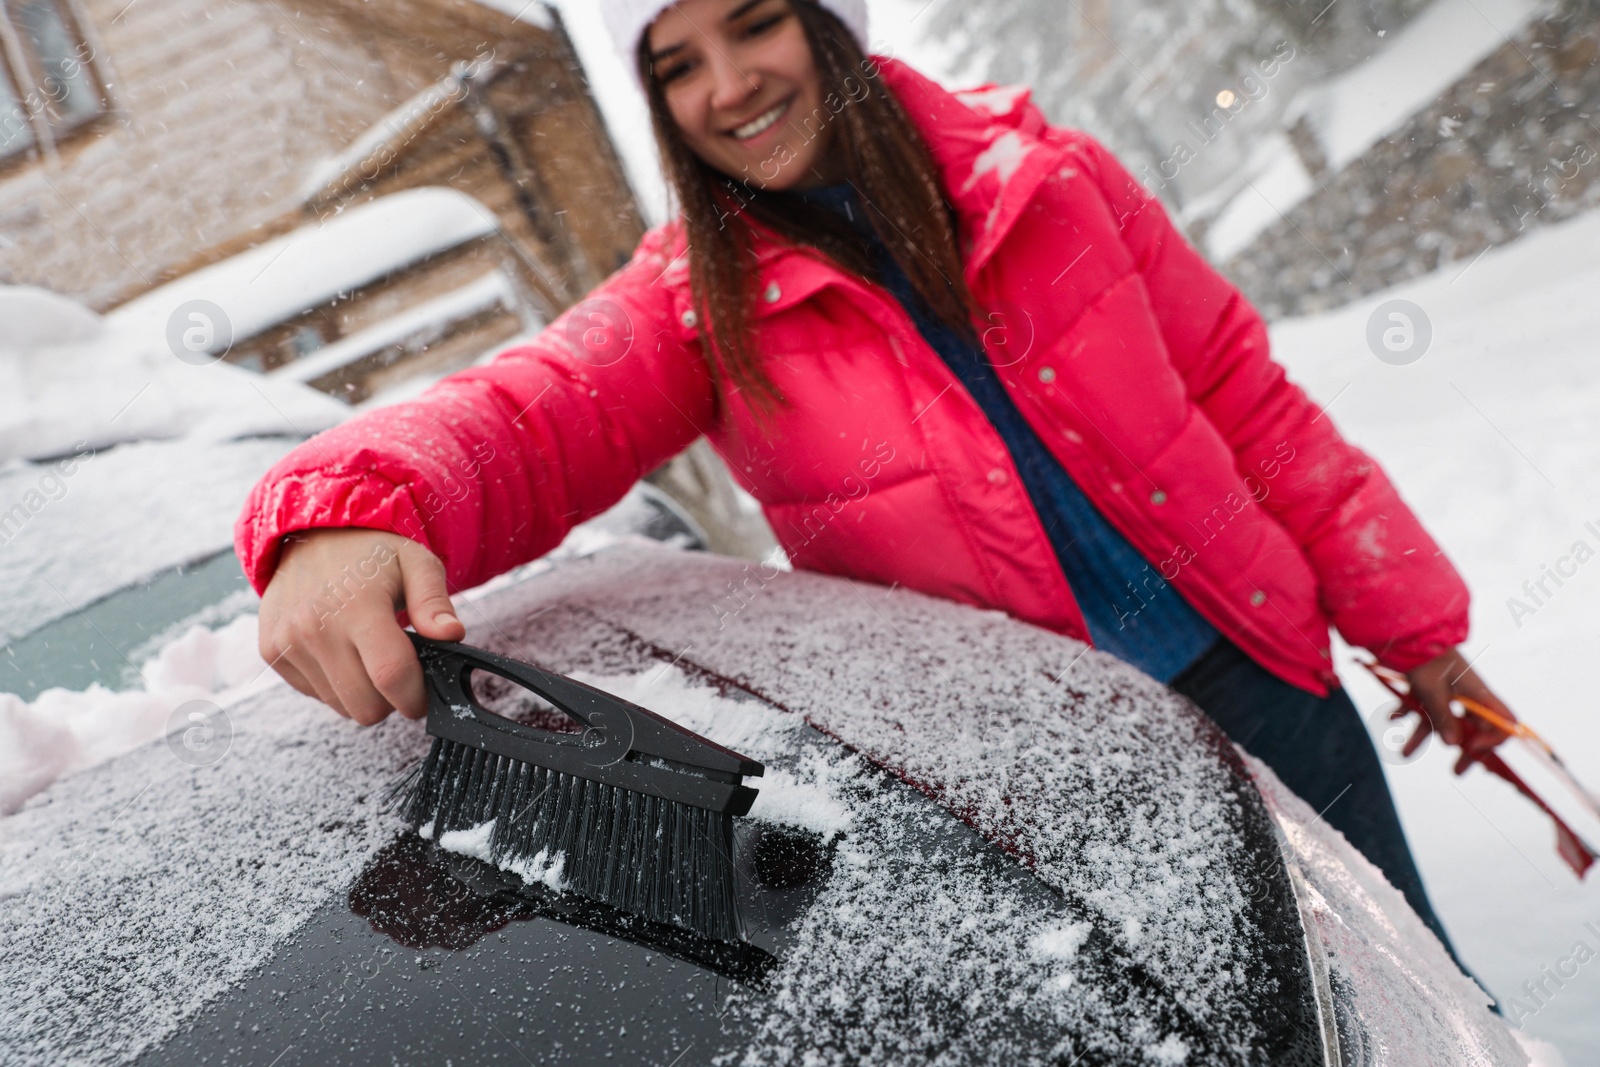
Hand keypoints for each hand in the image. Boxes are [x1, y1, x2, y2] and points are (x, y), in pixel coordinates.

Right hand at [257, 528, 465, 724]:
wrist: (311, 535)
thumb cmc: (371, 553)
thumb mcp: (416, 563)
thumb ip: (434, 602)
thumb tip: (452, 634)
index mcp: (357, 606)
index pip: (391, 675)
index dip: (416, 697)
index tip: (425, 694)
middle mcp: (314, 628)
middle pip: (365, 706)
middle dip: (392, 699)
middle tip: (400, 672)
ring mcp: (287, 642)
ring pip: (341, 707)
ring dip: (363, 693)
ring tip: (369, 655)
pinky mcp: (271, 652)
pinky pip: (314, 695)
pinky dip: (335, 685)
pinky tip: (342, 652)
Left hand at [1402, 648, 1517, 773]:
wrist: (1406, 632)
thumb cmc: (1425, 659)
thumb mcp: (1432, 690)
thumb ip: (1442, 716)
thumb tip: (1453, 744)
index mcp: (1478, 695)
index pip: (1503, 723)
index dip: (1493, 740)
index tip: (1471, 749)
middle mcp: (1466, 695)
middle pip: (1473, 728)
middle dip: (1465, 750)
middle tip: (1457, 771)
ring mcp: (1446, 691)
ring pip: (1440, 719)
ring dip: (1423, 736)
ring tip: (1403, 753)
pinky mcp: (1427, 686)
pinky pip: (1419, 706)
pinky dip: (1406, 713)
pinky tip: (1391, 718)